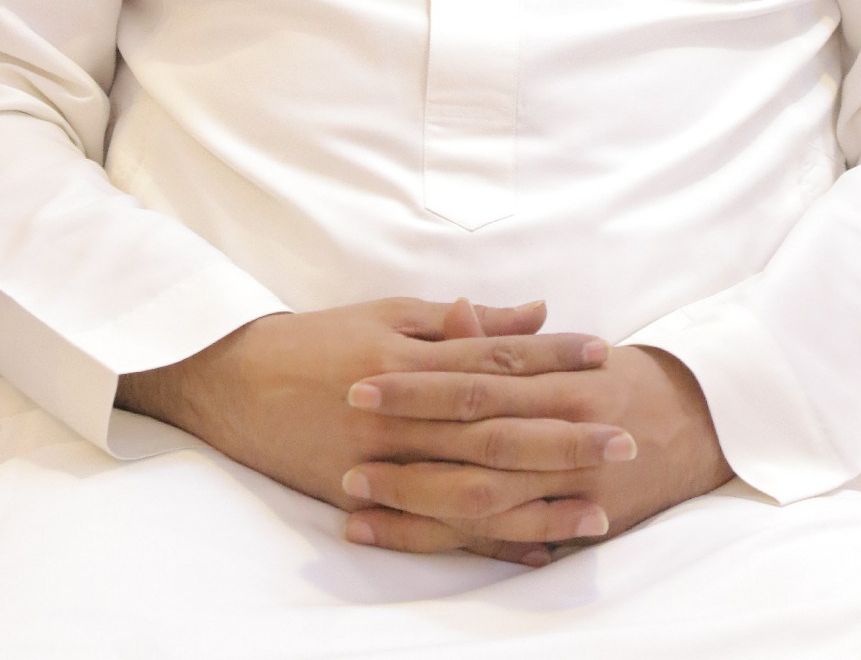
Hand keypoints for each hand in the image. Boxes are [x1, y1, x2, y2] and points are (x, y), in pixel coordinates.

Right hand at [115, 296, 626, 542]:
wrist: (235, 382)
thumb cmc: (318, 339)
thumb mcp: (388, 313)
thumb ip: (460, 322)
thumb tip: (533, 313)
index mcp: (410, 359)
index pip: (494, 360)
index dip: (551, 359)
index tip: (603, 356)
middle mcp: (403, 415)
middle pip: (496, 429)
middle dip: (564, 435)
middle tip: (625, 438)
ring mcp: (385, 464)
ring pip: (474, 488)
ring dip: (540, 499)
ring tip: (599, 508)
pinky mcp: (368, 501)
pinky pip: (438, 528)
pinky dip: (489, 540)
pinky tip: (537, 547)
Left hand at [339, 332, 734, 563]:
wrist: (698, 423)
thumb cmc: (620, 379)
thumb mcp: (568, 349)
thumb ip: (510, 338)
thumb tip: (460, 310)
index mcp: (558, 376)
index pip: (476, 376)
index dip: (417, 383)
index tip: (360, 382)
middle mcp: (565, 427)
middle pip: (473, 438)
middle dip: (406, 441)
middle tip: (346, 443)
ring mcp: (571, 481)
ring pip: (482, 496)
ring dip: (415, 498)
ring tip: (355, 496)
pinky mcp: (576, 520)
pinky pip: (505, 537)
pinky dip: (456, 540)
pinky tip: (408, 537)